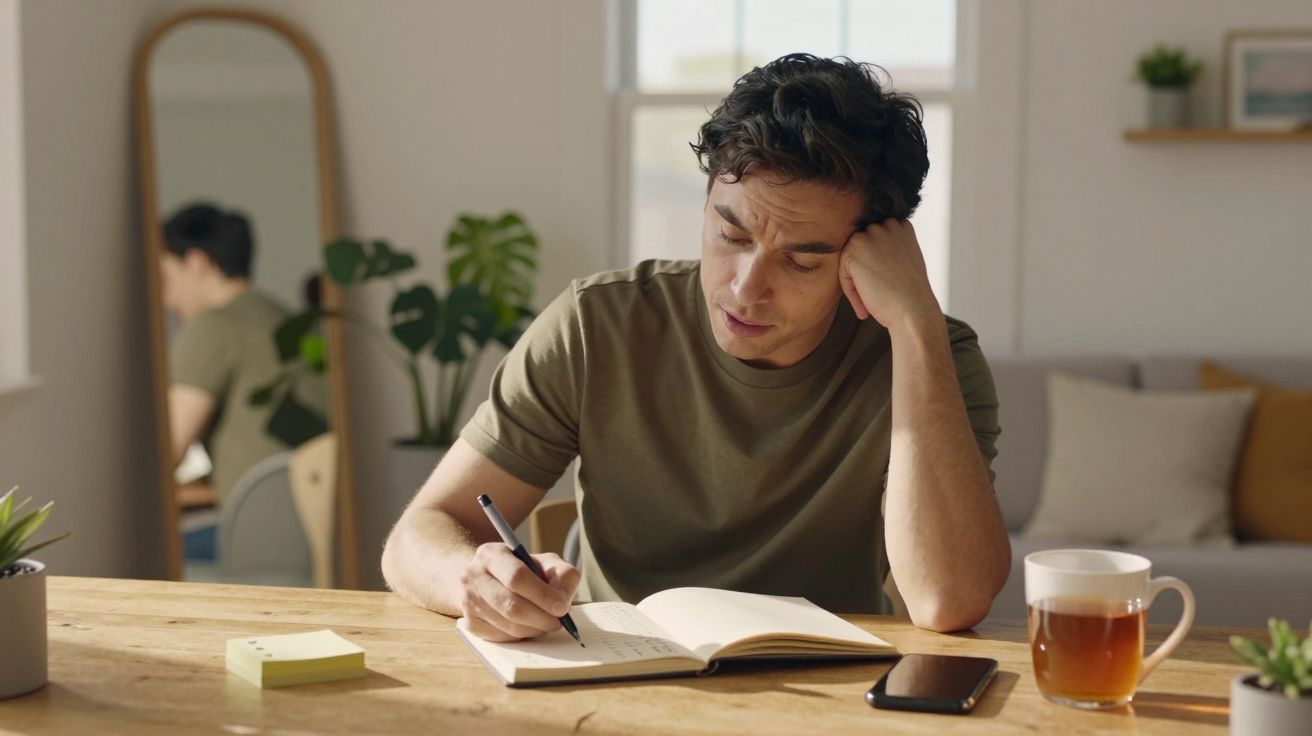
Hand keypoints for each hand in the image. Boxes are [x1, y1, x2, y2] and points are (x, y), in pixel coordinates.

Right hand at [458, 543, 580, 641]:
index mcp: (492, 554)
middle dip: (540, 618)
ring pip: (508, 625)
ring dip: (534, 629)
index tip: (562, 607)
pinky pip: (501, 637)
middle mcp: (473, 576)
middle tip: (557, 622)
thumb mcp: (544, 562)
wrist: (485, 578)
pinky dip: (521, 636)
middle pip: (511, 606)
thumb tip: (562, 600)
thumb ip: (562, 574)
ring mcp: (468, 601)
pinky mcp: (470, 623)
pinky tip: (529, 626)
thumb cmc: (522, 570)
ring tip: (546, 623)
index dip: (542, 595)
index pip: (517, 577)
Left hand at [838, 219, 940, 330]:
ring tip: (872, 300)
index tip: (884, 284)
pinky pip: (843, 272)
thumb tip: (869, 253)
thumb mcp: (906, 260)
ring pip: (851, 258)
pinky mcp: (855, 250)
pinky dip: (851, 291)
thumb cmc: (910, 294)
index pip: (876, 241)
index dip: (877, 265)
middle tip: (877, 293)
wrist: (913, 310)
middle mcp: (887, 225)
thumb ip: (890, 248)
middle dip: (865, 269)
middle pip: (862, 247)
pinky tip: (866, 307)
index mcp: (902, 226)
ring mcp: (871, 235)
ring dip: (856, 280)